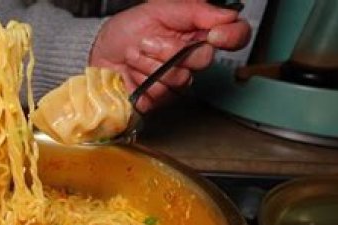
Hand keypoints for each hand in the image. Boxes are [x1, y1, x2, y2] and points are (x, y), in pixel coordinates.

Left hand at [89, 1, 250, 111]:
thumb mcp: (159, 8)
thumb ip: (196, 10)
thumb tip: (227, 15)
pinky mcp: (160, 101)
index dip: (231, 37)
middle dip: (169, 49)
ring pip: (178, 79)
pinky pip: (159, 96)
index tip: (214, 35)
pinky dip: (139, 81)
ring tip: (134, 55)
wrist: (101, 52)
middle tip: (147, 41)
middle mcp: (193, 59)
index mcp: (199, 34)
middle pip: (203, 61)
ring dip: (148, 64)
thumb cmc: (127, 31)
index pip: (236, 36)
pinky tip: (131, 74)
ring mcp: (177, 82)